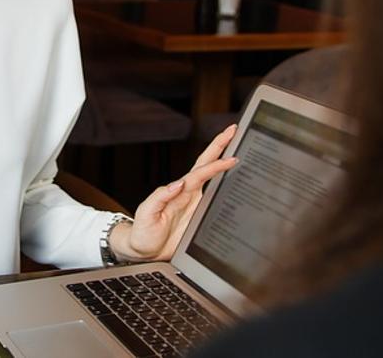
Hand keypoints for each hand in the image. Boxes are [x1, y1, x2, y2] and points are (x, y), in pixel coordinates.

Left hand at [112, 125, 238, 262]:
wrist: (143, 251)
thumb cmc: (142, 232)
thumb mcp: (146, 213)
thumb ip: (160, 197)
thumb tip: (177, 184)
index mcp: (178, 191)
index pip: (200, 172)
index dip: (215, 165)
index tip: (230, 158)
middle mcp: (188, 193)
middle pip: (207, 165)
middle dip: (220, 147)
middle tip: (233, 131)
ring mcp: (195, 203)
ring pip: (213, 178)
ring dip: (224, 162)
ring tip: (239, 148)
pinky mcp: (200, 216)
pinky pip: (215, 198)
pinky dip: (226, 186)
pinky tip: (237, 180)